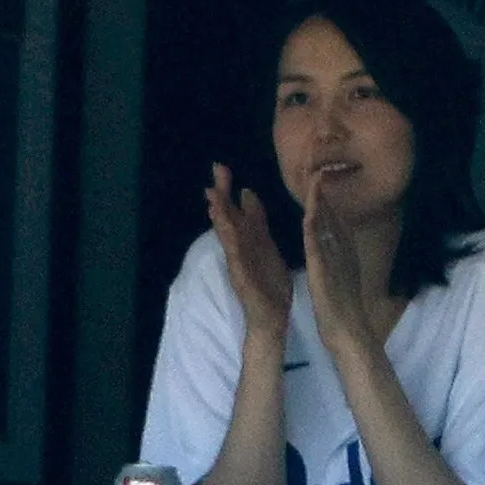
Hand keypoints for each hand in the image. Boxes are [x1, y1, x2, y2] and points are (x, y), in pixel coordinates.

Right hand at [206, 162, 291, 338]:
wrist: (271, 316)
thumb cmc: (270, 283)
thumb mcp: (267, 245)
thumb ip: (257, 221)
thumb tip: (248, 194)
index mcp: (250, 239)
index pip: (239, 210)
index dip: (231, 191)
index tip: (222, 169)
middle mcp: (242, 247)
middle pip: (230, 216)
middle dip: (222, 194)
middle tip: (216, 168)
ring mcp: (240, 261)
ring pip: (228, 233)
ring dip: (221, 215)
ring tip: (213, 195)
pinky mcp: (242, 277)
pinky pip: (235, 256)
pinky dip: (230, 242)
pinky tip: (225, 229)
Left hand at [302, 172, 371, 351]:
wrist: (348, 330)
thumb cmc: (341, 305)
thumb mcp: (338, 272)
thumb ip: (337, 254)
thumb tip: (333, 238)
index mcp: (341, 250)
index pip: (332, 218)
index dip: (325, 197)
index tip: (319, 176)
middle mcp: (340, 250)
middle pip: (331, 216)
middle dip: (323, 192)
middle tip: (318, 167)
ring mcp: (334, 259)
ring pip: (326, 226)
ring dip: (319, 202)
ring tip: (315, 178)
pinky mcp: (324, 271)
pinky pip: (318, 246)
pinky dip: (314, 228)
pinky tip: (309, 214)